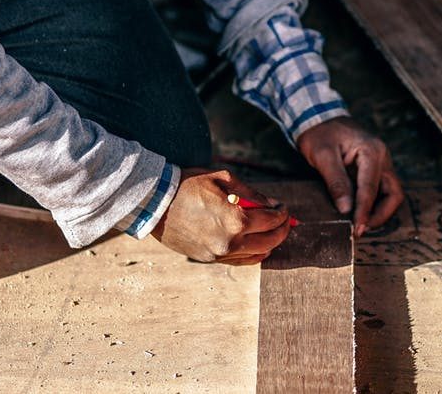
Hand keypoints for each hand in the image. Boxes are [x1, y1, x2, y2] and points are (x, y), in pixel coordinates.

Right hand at [152, 169, 290, 264]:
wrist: (156, 202)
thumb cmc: (188, 185)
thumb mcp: (223, 179)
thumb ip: (252, 194)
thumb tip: (272, 205)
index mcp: (236, 219)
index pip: (271, 220)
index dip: (283, 213)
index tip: (284, 208)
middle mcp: (230, 241)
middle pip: (270, 241)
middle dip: (282, 230)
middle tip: (285, 221)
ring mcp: (218, 254)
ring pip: (256, 254)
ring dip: (269, 243)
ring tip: (272, 232)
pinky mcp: (208, 259)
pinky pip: (239, 261)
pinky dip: (253, 254)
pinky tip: (258, 246)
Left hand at [296, 117, 403, 236]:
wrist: (319, 117)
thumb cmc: (319, 133)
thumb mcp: (322, 155)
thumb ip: (336, 182)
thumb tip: (345, 209)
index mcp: (372, 151)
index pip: (371, 188)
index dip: (364, 211)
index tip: (356, 228)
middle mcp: (382, 157)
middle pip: (394, 193)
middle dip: (380, 214)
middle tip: (360, 229)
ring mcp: (381, 163)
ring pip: (391, 194)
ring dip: (379, 211)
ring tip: (360, 223)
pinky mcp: (375, 168)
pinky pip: (381, 190)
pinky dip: (374, 204)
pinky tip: (359, 213)